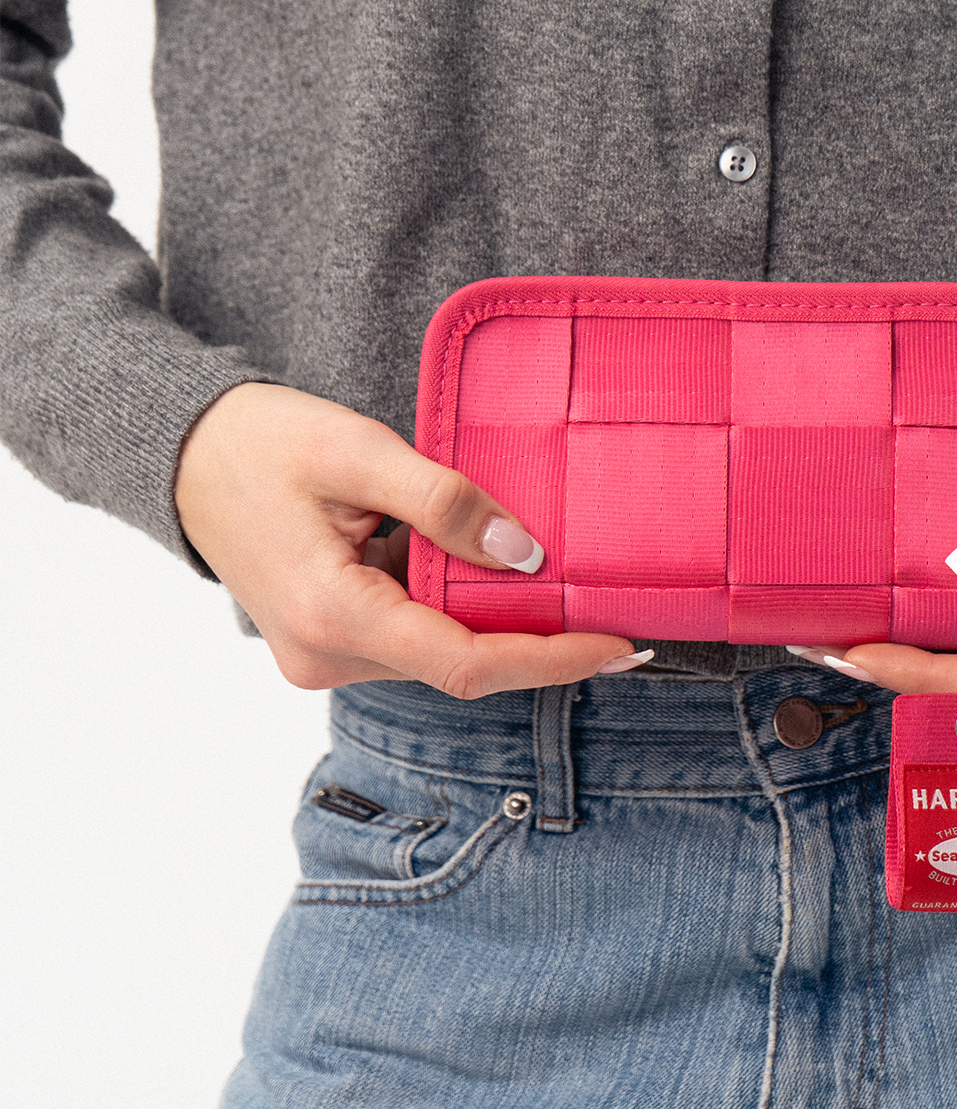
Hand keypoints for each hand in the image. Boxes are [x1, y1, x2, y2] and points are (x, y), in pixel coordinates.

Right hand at [175, 383, 646, 695]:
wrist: (185, 455)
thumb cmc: (263, 441)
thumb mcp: (359, 451)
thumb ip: (446, 502)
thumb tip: (527, 555)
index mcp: (330, 613)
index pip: (467, 662)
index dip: (551, 660)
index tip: (619, 644)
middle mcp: (324, 655)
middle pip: (459, 667)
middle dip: (538, 647)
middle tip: (617, 621)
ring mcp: (321, 657)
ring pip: (437, 658)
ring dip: (499, 629)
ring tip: (570, 596)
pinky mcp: (326, 643)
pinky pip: (412, 641)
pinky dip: (460, 617)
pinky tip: (498, 585)